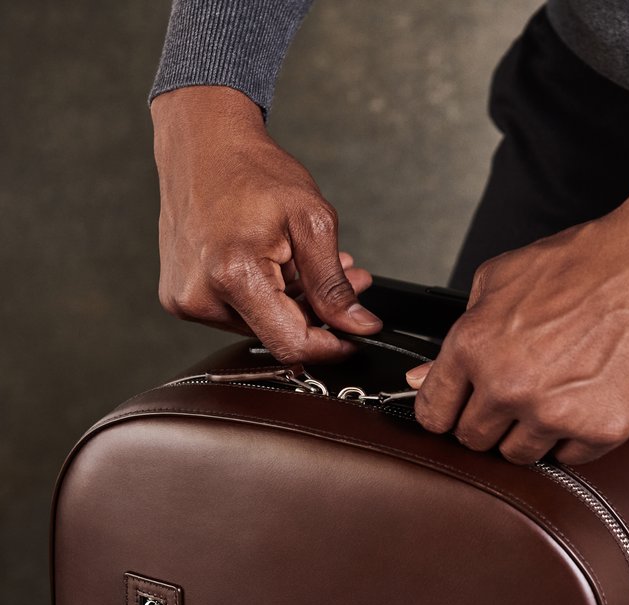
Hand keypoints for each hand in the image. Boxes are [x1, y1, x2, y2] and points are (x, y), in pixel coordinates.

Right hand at [151, 86, 381, 362]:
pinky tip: (279, 264)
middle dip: (317, 313)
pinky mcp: (180, 297)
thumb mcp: (312, 222)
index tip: (355, 337)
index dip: (330, 346)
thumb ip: (334, 285)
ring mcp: (185, 300)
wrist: (202, 144)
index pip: (290, 344)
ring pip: (258, 325)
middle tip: (347, 278)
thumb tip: (358, 326)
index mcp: (232, 275)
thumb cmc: (254, 172)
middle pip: (277, 334)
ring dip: (293, 303)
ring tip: (309, 262)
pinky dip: (265, 296)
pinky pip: (236, 312)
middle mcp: (200, 296)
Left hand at [407, 188, 628, 464]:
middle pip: (473, 440)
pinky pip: (570, 458)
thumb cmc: (578, 264)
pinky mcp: (601, 429)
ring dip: (529, 431)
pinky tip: (584, 398)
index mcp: (474, 348)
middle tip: (512, 394)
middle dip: (486, 420)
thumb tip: (422, 376)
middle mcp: (509, 387)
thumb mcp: (498, 281)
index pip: (433, 412)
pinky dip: (574, 436)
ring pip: (519, 455)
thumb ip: (458, 334)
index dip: (441, 411)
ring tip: (553, 391)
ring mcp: (555, 413)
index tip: (452, 410)